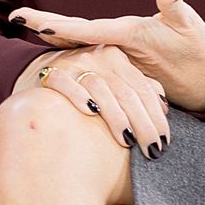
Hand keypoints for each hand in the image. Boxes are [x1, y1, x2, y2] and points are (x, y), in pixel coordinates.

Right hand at [8, 0, 204, 111]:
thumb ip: (174, 9)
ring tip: (23, 26)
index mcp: (127, 30)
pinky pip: (85, 58)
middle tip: (17, 16)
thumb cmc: (196, 46)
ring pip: (75, 41)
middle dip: (45, 22)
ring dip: (49, 34)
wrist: (202, 67)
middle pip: (74, 29)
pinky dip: (64, 52)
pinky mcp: (116, 65)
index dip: (67, 29)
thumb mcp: (188, 26)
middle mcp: (115, 37)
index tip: (42, 26)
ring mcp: (114, 50)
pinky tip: (49, 53)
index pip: (91, 28)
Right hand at [14, 43, 171, 157]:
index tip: (165, 142)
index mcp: (117, 56)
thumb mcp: (115, 80)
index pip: (142, 89)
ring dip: (116, 116)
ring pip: (101, 88)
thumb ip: (138, 88)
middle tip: (152, 149)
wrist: (39, 74)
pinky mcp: (51, 72)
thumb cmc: (86, 86)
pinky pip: (66, 83)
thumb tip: (164, 107)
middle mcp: (97, 55)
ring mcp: (73, 62)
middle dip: (143, 124)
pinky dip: (78, 96)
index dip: (156, 116)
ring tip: (126, 141)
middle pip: (126, 92)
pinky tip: (90, 113)